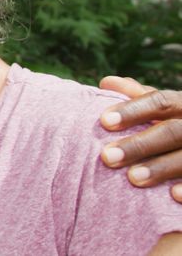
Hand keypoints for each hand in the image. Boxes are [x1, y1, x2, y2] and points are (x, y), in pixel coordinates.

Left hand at [98, 75, 181, 203]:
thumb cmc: (178, 124)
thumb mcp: (167, 109)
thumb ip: (139, 98)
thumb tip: (107, 83)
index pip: (161, 102)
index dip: (133, 110)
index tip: (104, 121)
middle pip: (173, 131)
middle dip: (140, 145)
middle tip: (107, 156)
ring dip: (161, 168)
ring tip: (133, 178)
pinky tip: (172, 195)